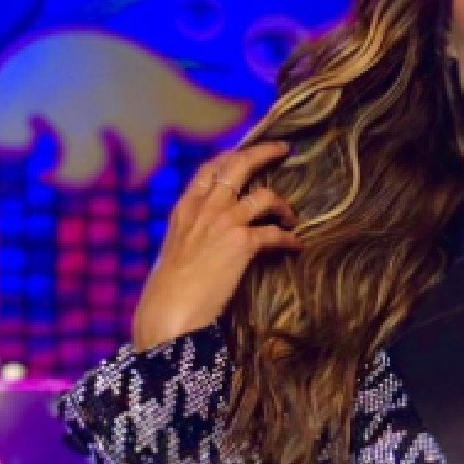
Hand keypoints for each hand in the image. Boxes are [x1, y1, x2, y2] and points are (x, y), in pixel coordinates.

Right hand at [131, 141, 301, 350]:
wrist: (167, 313)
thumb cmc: (168, 290)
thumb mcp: (175, 249)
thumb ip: (193, 233)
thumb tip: (210, 234)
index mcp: (184, 209)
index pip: (209, 169)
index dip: (231, 156)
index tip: (248, 151)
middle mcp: (204, 209)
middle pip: (238, 165)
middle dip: (264, 152)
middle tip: (283, 149)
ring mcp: (224, 223)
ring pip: (265, 195)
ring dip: (284, 205)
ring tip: (291, 218)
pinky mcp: (242, 243)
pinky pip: (276, 233)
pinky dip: (289, 239)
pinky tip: (295, 245)